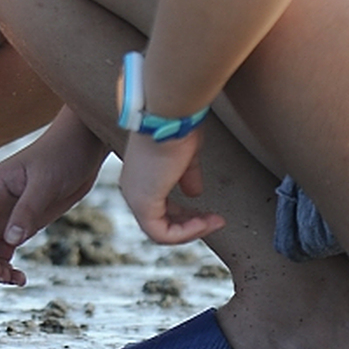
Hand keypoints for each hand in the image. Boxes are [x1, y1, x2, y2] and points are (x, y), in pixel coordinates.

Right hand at [0, 111, 106, 284]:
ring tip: (14, 279)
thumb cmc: (61, 155)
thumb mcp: (46, 181)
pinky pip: (0, 254)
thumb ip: (28, 209)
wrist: (80, 149)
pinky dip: (5, 269)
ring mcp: (1, 218)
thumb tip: (11, 241)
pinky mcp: (17, 227)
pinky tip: (21, 278)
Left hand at [118, 129, 222, 244]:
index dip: (187, 215)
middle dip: (191, 224)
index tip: (210, 213)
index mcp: (140, 176)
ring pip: (161, 231)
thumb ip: (187, 175)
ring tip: (215, 222)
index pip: (160, 207)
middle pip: (160, 222)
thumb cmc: (177, 126)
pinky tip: (205, 223)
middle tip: (216, 220)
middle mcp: (132, 188)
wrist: (169, 116)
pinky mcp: (142, 203)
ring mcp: (134, 197)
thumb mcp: (185, 156)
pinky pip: (162, 233)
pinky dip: (186, 232)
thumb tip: (195, 193)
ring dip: (192, 230)